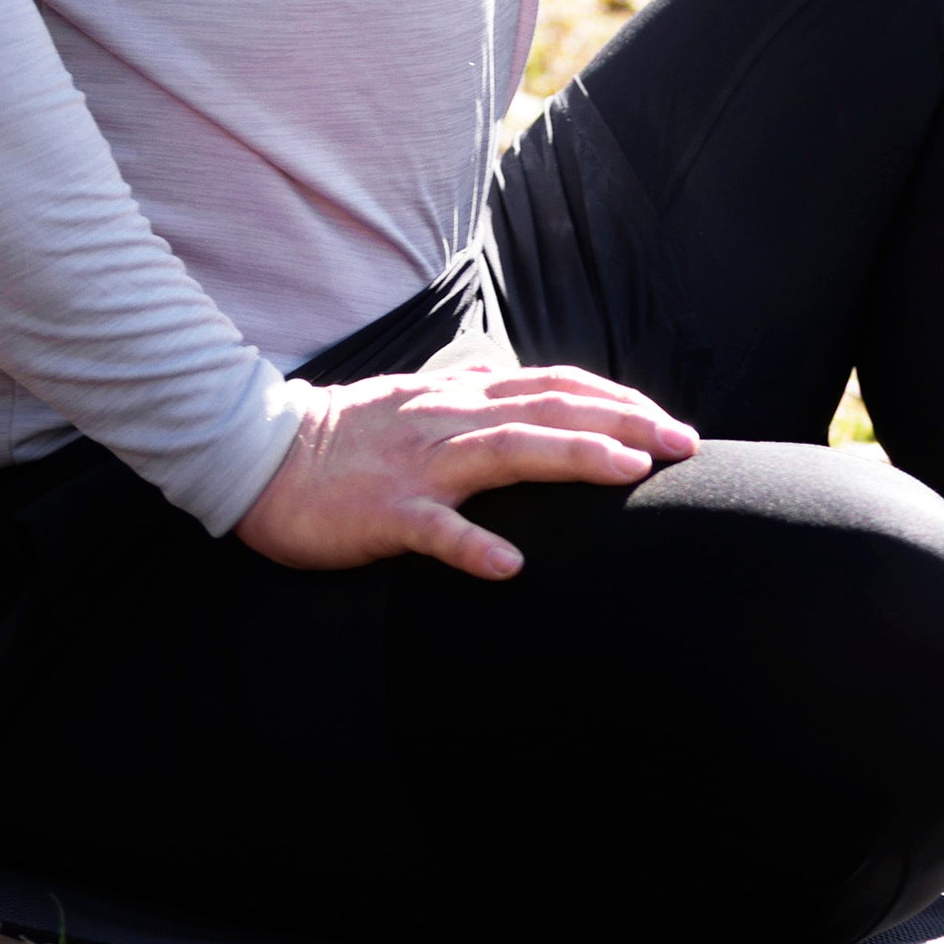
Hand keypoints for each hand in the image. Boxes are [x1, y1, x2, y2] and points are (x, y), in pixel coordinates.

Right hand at [234, 354, 698, 580]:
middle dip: (623, 422)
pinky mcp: (383, 511)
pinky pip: (432, 529)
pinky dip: (472, 546)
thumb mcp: (422, 402)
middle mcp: (452, 420)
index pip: (557, 386)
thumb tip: (517, 375)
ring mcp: (419, 464)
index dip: (619, 399)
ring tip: (627, 472)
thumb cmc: (349, 436)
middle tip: (683, 444)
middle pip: (550, 409)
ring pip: (505, 451)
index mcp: (463, 397)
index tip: (670, 423)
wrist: (261, 454)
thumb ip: (472, 390)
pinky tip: (511, 567)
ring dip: (571, 457)